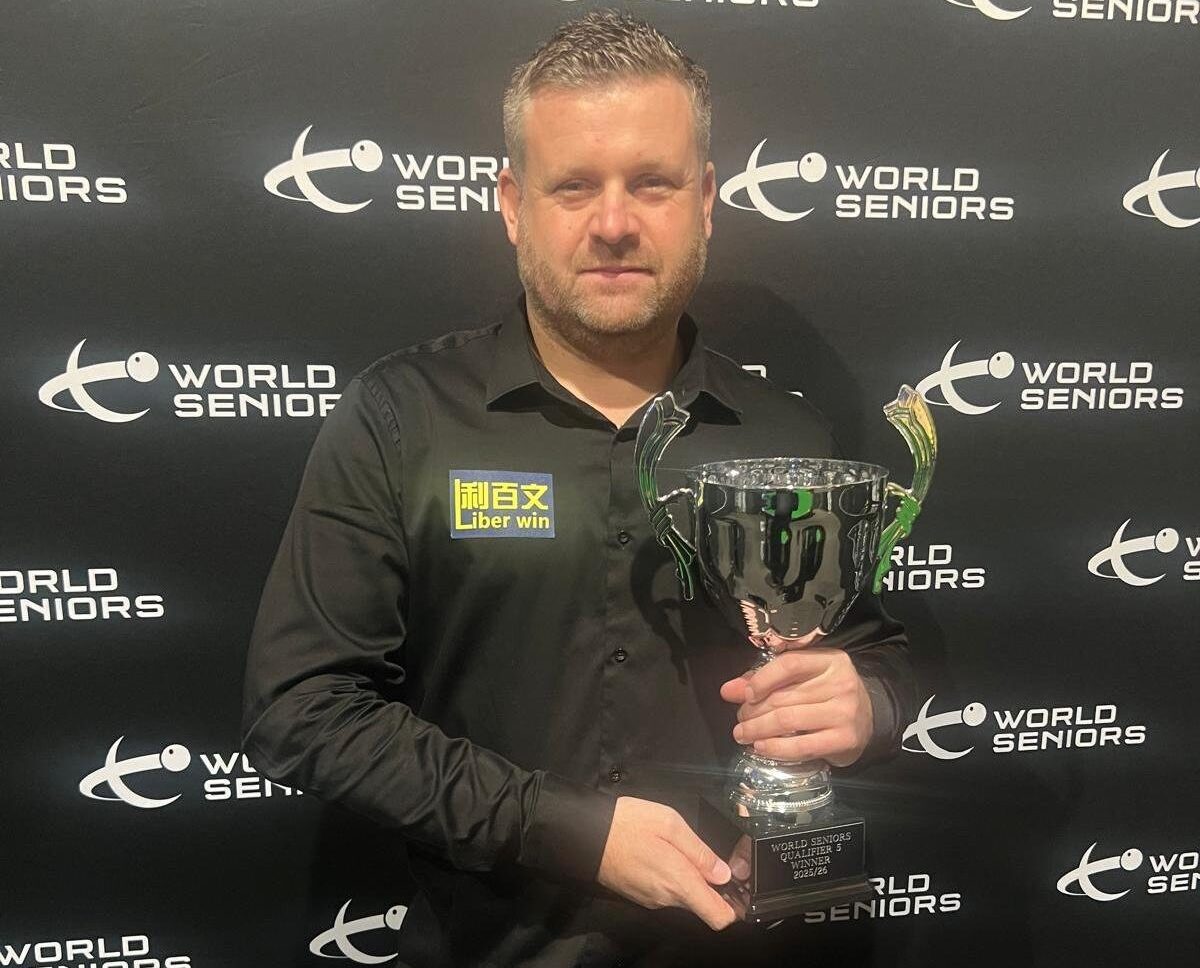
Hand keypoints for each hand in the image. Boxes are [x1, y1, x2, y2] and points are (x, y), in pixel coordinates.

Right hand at [596, 796, 738, 930]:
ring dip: (687, 877)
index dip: (734, 907)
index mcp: (679, 882)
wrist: (586, 834)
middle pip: (702, 904)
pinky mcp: (640, 895)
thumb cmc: (627, 824)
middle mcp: (667, 898)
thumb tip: (723, 873)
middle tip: (702, 854)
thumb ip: (699, 851)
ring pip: (683, 896)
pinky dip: (670, 877)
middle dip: (709, 884)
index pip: (718, 917)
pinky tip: (660, 853)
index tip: (737, 888)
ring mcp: (652, 899)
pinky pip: (665, 891)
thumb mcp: (670, 824)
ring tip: (677, 848)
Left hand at [719, 648, 873, 767]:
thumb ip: (765, 680)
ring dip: (758, 730)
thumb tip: (728, 690)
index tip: (744, 694)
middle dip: (753, 710)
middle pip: (784, 696)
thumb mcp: (803, 679)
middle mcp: (841, 683)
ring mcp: (844, 712)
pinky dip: (775, 748)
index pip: (789, 663)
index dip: (761, 679)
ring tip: (742, 734)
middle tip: (740, 719)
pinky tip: (761, 747)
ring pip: (788, 721)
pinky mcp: (844, 739)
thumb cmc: (828, 695)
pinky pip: (801, 746)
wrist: (869, 720)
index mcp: (830, 660)